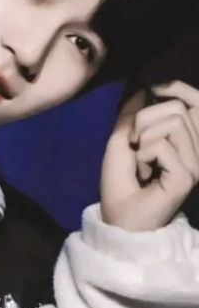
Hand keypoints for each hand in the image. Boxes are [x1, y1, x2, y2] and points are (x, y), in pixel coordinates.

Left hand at [101, 81, 198, 230]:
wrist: (118, 219)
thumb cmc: (120, 185)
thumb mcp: (121, 141)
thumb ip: (132, 115)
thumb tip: (143, 88)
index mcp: (186, 140)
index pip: (196, 101)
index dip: (177, 87)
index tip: (154, 87)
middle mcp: (196, 150)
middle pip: (177, 108)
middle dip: (145, 120)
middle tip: (134, 146)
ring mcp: (195, 163)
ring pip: (173, 121)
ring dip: (144, 139)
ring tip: (141, 162)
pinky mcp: (187, 175)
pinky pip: (162, 144)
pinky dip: (144, 154)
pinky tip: (144, 173)